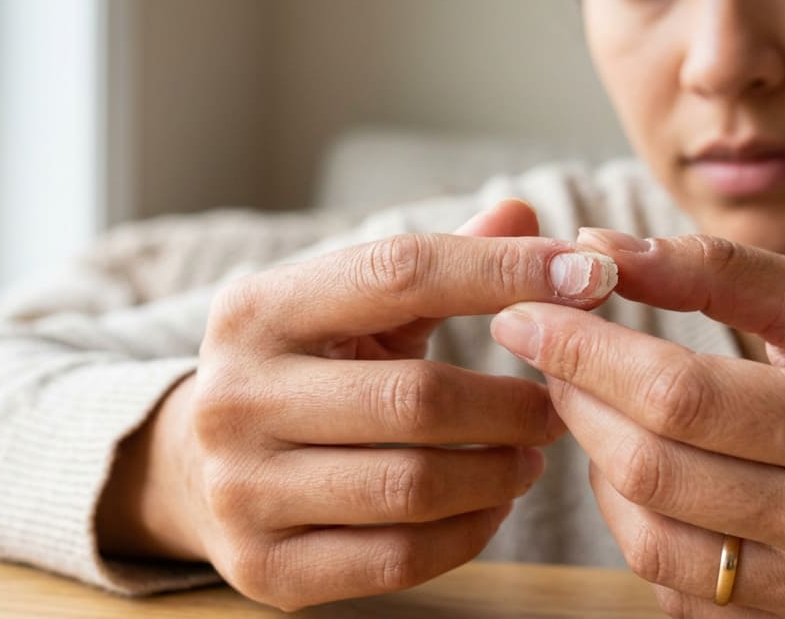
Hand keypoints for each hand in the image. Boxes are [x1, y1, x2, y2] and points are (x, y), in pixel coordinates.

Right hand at [96, 200, 618, 609]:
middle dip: (512, 403)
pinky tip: (491, 505)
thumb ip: (441, 260)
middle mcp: (234, 397)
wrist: (193, 467)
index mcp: (258, 309)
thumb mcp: (353, 305)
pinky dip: (469, 533)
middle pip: (416, 398)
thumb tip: (525, 214)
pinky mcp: (266, 568)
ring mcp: (241, 490)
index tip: (591, 276)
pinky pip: (399, 558)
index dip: (505, 272)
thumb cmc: (306, 368)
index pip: (400, 273)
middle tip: (559, 404)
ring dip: (499, 472)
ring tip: (532, 455)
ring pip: (413, 486)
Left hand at [491, 230, 784, 618]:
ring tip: (594, 410)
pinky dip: (637, 527)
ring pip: (652, 543)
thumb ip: (714, 267)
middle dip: (578, 403)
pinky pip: (677, 590)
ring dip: (597, 468)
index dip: (587, 353)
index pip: (684, 395)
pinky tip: (638, 474)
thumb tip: (597, 249)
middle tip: (547, 353)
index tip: (523, 314)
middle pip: (655, 471)